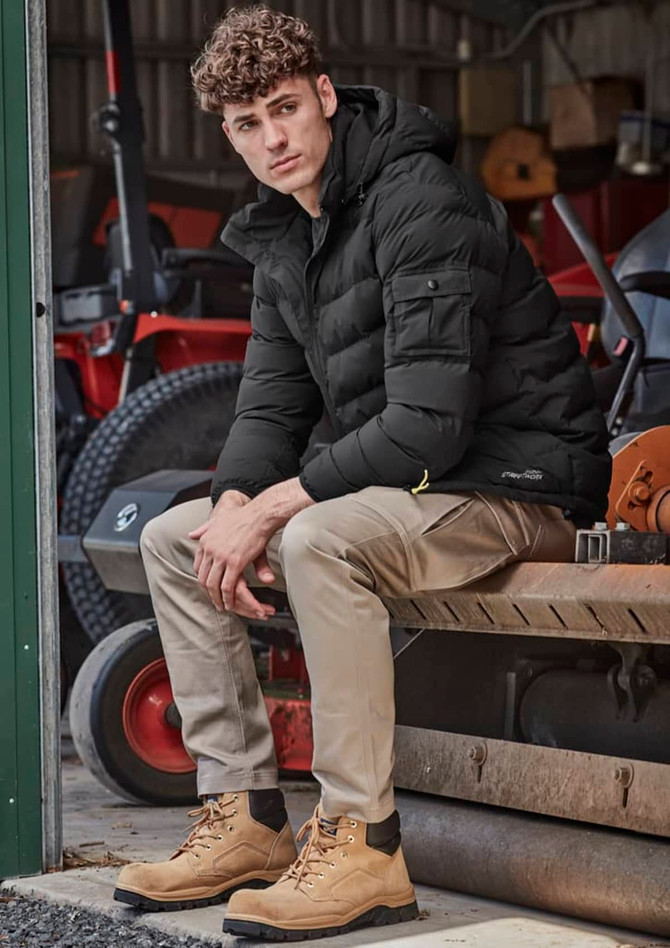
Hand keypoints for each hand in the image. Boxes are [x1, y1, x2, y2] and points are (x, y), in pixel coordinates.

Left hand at [189, 479, 314, 617]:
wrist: (259, 514)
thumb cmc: (243, 516)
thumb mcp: (218, 520)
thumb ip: (204, 528)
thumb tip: (190, 534)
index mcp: (205, 541)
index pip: (197, 566)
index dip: (203, 579)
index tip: (209, 586)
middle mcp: (210, 550)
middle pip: (203, 578)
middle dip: (208, 592)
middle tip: (214, 601)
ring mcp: (221, 557)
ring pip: (213, 585)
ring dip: (216, 599)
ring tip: (222, 606)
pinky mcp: (235, 563)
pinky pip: (227, 586)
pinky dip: (227, 598)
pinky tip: (230, 603)